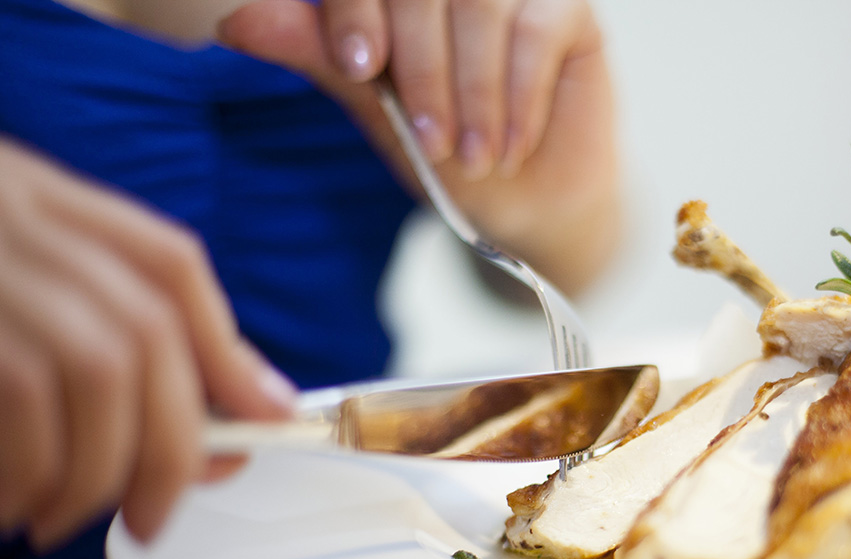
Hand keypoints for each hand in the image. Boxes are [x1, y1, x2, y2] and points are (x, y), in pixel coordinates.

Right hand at [0, 138, 296, 548]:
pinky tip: (9, 504)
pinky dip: (22, 473)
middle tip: (155, 515)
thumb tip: (246, 397)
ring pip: (86, 373)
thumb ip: (127, 319)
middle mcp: (13, 220)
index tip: (260, 425)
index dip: (227, 353)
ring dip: (92, 471)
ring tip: (62, 518)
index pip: (168, 264)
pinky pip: (12, 402)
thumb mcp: (26, 269)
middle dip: (171, 443)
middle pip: (142, 337)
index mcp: (46, 202)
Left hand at [218, 0, 620, 292]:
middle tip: (431, 142)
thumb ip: (319, 56)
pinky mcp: (567, 9)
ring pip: (482, 4)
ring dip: (474, 91)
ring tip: (475, 158)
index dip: (355, 6)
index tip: (358, 67)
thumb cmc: (447, 151)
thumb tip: (236, 20)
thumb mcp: (375, 109)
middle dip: (421, 68)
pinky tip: (512, 145)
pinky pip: (537, 30)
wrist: (525, 200)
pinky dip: (519, 96)